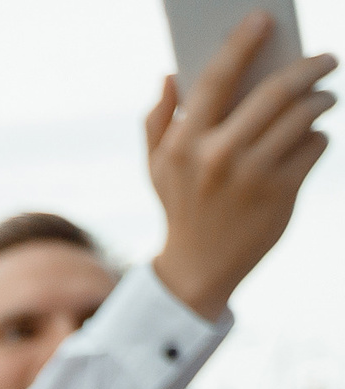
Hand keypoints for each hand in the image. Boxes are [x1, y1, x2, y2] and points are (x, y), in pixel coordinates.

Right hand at [149, 13, 336, 320]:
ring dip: (322, 99)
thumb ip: (157, 121)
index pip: (217, 79)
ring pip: (304, 115)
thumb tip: (169, 76)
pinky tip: (310, 140)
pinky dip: (319, 137)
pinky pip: (316, 145)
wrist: (198, 269)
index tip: (264, 18)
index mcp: (184, 144)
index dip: (242, 42)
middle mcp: (217, 156)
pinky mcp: (281, 192)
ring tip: (324, 97)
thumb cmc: (180, 207)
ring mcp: (252, 175)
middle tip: (326, 58)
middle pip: (276, 91)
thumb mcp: (157, 168)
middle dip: (310, 67)